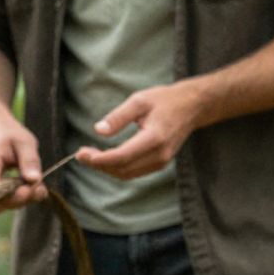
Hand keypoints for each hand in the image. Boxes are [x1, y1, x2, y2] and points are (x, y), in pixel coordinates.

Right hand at [0, 106, 45, 205]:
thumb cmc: (9, 134)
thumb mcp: (25, 142)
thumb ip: (30, 161)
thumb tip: (34, 181)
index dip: (13, 196)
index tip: (31, 190)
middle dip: (19, 199)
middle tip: (39, 188)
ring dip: (16, 198)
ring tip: (27, 181)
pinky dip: (8, 196)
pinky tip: (16, 183)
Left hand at [75, 81, 204, 179]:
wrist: (192, 106)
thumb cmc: (165, 100)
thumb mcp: (139, 100)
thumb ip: (118, 116)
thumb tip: (98, 130)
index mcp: (155, 137)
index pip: (122, 157)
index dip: (99, 159)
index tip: (81, 153)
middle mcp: (160, 154)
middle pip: (122, 169)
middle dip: (98, 164)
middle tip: (81, 154)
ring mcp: (161, 162)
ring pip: (126, 174)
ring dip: (106, 168)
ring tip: (89, 155)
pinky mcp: (160, 164)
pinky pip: (133, 172)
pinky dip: (117, 168)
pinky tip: (105, 157)